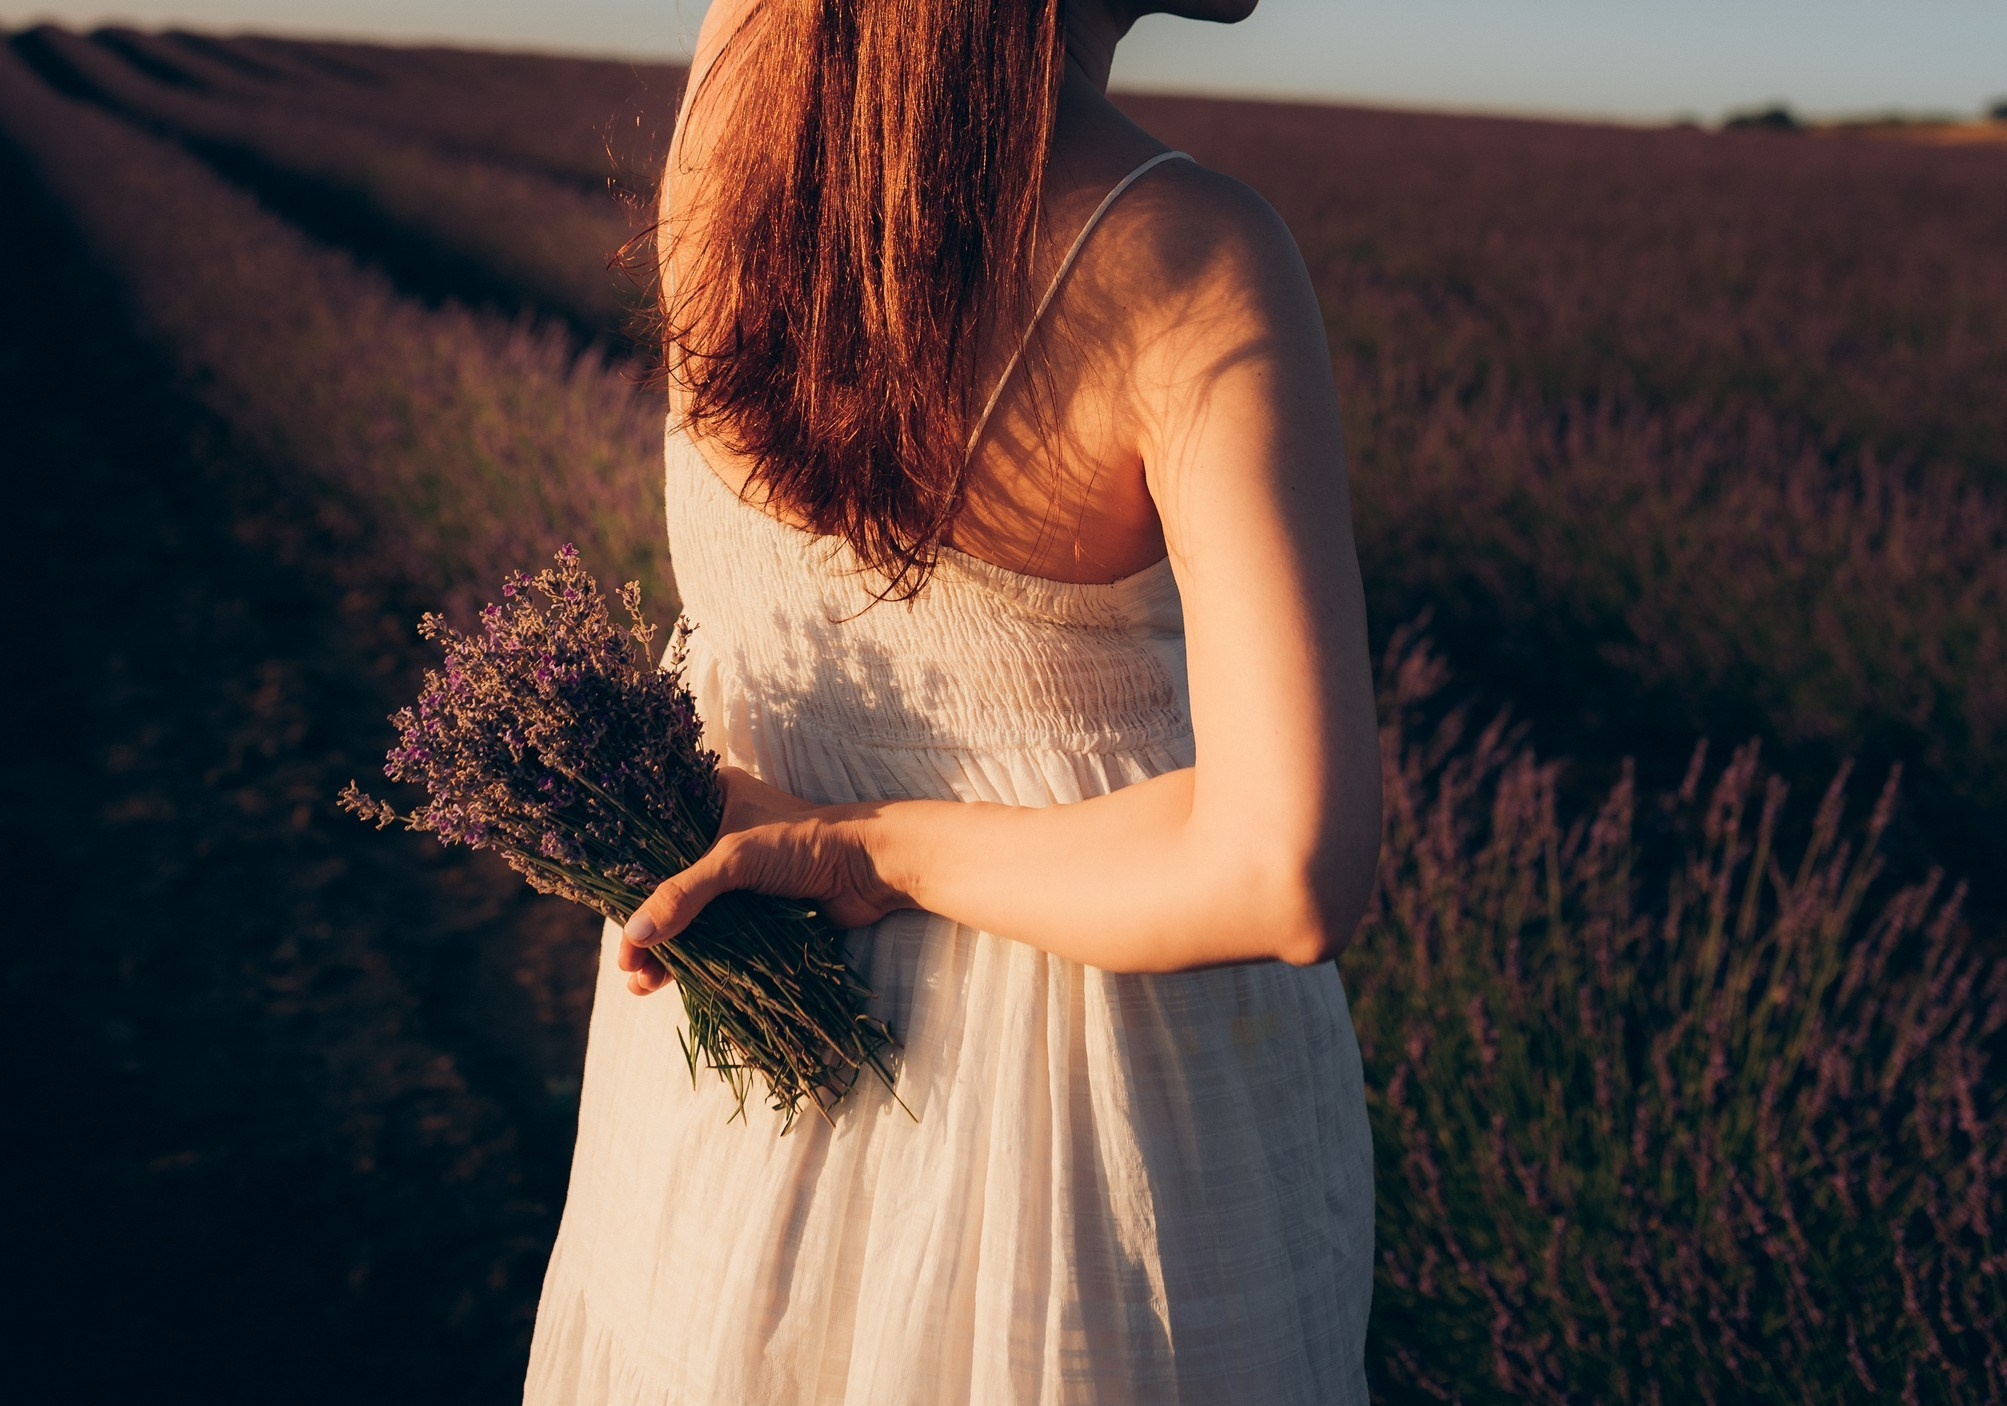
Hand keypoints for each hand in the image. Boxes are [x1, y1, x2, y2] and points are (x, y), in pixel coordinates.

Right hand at [616, 766, 902, 995]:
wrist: (874, 867)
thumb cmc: (807, 843)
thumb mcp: (733, 859)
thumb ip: (682, 895)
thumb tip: (635, 937)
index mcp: (710, 801)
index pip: (653, 843)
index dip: (628, 885)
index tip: (614, 924)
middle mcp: (720, 834)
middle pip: (669, 885)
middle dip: (647, 928)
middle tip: (628, 966)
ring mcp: (741, 874)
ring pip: (692, 915)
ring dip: (669, 949)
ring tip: (643, 984)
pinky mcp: (760, 906)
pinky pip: (718, 935)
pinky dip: (697, 958)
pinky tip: (672, 982)